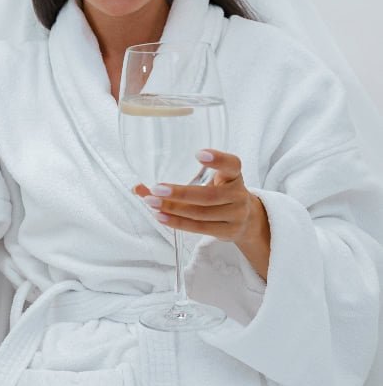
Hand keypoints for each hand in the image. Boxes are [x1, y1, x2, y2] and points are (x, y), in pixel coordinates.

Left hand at [134, 149, 270, 277]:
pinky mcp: (228, 231)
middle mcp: (238, 194)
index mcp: (233, 175)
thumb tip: (138, 187)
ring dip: (173, 209)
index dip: (218, 159)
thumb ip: (179, 180)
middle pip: (208, 196)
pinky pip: (200, 228)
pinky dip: (178, 223)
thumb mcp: (207, 181)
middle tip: (156, 189)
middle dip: (180, 193)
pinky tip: (161, 217)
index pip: (232, 164)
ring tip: (151, 203)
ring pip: (201, 214)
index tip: (198, 154)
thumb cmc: (218, 193)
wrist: (246, 220)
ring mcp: (236, 215)